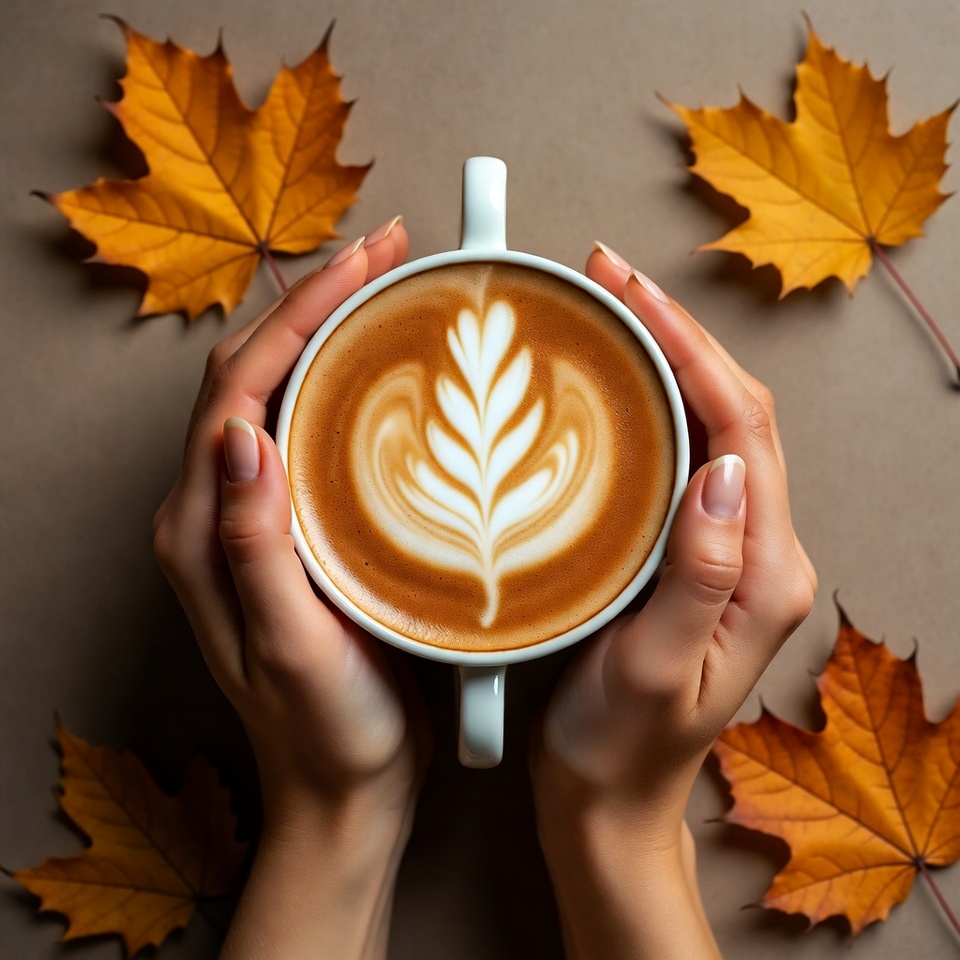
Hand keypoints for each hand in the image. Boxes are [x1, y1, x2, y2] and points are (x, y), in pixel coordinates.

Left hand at [153, 218, 428, 959]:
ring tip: (390, 285)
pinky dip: (346, 379)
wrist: (346, 790)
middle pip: (253, 371)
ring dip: (329, 328)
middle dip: (314, 297)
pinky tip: (389, 366)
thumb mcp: (292, 647)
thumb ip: (256, 547)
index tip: (365, 260)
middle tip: (387, 250)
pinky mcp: (299, 529)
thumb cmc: (326, 731)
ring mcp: (259, 518)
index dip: (299, 312)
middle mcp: (220, 512)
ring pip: (283, 391)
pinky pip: (313, 429)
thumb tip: (241, 432)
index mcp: (204, 531)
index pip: (238, 387)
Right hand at [529, 243, 816, 959]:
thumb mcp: (657, 669)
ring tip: (608, 308)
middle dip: (678, 331)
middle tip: (609, 276)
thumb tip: (719, 469)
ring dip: (665, 357)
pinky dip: (649, 404)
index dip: (691, 348)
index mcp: (765, 572)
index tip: (632, 291)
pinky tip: (610, 383)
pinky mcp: (690, 554)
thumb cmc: (622, 747)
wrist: (607, 801)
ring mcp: (726, 549)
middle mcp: (759, 551)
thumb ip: (699, 572)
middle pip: (733, 411)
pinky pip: (680, 457)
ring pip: (708, 425)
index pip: (741, 430)